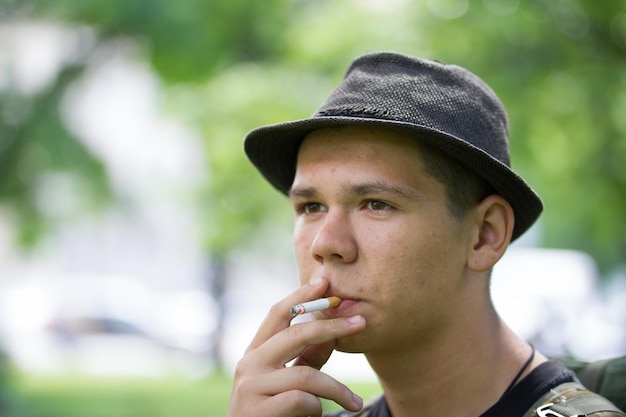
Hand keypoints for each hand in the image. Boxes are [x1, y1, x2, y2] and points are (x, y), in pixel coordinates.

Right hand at [227, 278, 366, 416]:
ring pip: (305, 374)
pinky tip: (319, 415)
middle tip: (360, 322)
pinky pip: (301, 400)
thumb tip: (332, 333)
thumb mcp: (290, 380)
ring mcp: (250, 386)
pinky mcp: (256, 410)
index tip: (324, 282)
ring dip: (336, 389)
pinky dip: (317, 408)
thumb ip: (308, 358)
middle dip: (332, 326)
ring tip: (354, 403)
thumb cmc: (273, 412)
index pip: (277, 314)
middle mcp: (249, 363)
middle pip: (295, 334)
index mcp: (256, 352)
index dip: (301, 297)